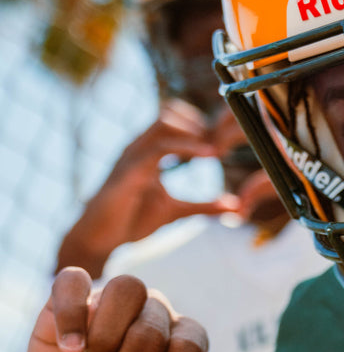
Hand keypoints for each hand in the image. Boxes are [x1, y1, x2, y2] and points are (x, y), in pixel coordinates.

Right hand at [27, 268, 282, 351]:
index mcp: (190, 341)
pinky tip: (68, 349)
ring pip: (125, 289)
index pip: (189, 345)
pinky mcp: (71, 302)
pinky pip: (71, 280)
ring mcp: (114, 304)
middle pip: (152, 324)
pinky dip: (71, 314)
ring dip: (104, 340)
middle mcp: (157, 314)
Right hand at [55, 100, 240, 278]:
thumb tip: (234, 206)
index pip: (174, 119)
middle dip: (200, 122)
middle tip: (223, 142)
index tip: (223, 141)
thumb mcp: (176, 211)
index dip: (200, 124)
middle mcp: (139, 147)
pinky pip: (158, 149)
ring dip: (195, 132)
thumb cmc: (132, 220)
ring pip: (164, 123)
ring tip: (218, 149)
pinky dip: (187, 148)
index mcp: (148, 151)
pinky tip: (208, 156)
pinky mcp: (129, 172)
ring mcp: (132, 156)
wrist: (101, 239)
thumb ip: (204, 206)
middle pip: (169, 112)